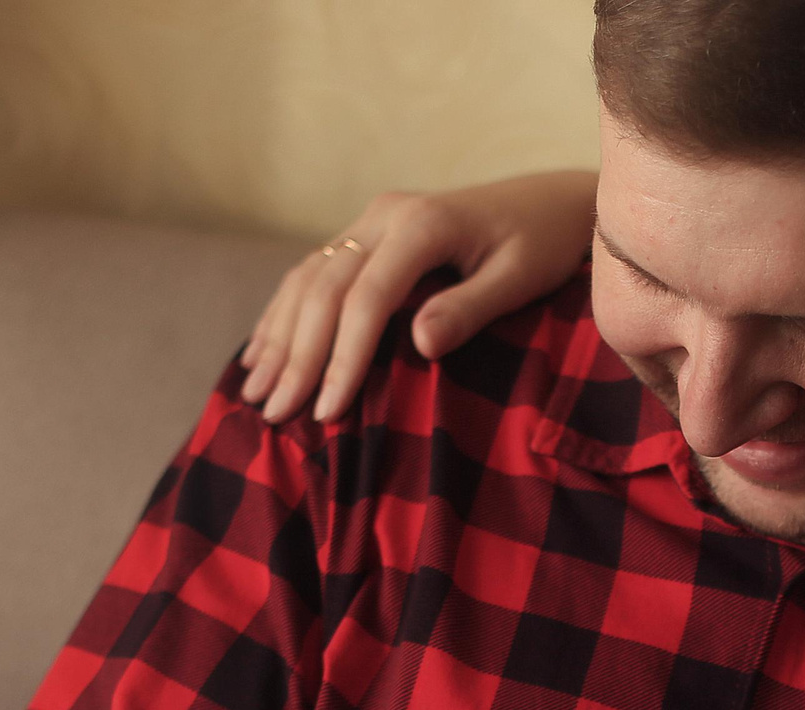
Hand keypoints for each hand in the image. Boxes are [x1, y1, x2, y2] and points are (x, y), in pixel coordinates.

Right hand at [240, 168, 598, 422]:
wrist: (550, 202)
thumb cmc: (542, 245)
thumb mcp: (519, 279)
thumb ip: (469, 310)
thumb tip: (419, 345)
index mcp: (423, 224)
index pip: (366, 298)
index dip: (343, 357)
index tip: (327, 411)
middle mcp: (385, 215)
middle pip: (324, 289)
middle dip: (298, 356)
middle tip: (276, 413)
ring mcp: (371, 221)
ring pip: (307, 278)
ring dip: (279, 336)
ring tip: (255, 393)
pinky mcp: (368, 232)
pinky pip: (313, 272)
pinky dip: (285, 313)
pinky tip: (263, 351)